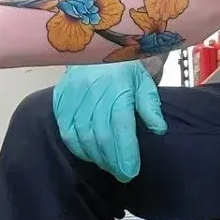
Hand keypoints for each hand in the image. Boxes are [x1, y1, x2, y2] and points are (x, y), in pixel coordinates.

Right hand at [51, 63, 166, 181]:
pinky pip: (66, 130)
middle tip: (122, 174)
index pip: (121, 127)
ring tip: (108, 165)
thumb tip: (158, 129)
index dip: (126, 153)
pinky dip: (77, 147)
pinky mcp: (61, 99)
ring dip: (96, 157)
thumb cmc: (124, 67)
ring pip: (83, 136)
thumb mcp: (144, 82)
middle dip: (112, 161)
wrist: (97, 46)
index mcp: (118, 87)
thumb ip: (150, 105)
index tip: (131, 171)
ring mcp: (74, 95)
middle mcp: (94, 92)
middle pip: (101, 136)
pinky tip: (89, 154)